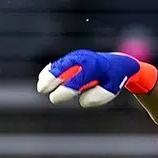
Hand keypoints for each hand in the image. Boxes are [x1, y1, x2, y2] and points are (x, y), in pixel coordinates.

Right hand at [36, 49, 157, 107]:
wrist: (117, 64)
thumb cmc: (113, 79)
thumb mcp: (110, 90)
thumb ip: (97, 97)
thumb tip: (82, 101)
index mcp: (94, 67)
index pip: (77, 80)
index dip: (64, 89)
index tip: (54, 99)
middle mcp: (84, 59)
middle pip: (64, 68)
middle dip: (51, 79)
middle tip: (42, 90)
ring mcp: (77, 57)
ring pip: (59, 65)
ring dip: (48, 75)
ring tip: (41, 87)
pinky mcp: (73, 58)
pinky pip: (59, 63)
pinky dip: (50, 70)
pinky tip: (42, 79)